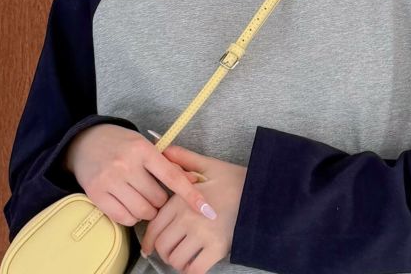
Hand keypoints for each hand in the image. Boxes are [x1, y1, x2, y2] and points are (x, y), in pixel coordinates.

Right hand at [62, 123, 216, 225]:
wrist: (86, 141)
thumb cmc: (122, 143)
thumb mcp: (145, 145)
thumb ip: (167, 163)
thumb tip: (193, 180)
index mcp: (143, 149)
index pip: (171, 176)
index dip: (190, 194)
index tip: (206, 208)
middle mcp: (126, 165)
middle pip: (157, 199)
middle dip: (161, 201)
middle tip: (155, 193)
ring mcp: (110, 181)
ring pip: (142, 211)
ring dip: (148, 211)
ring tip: (143, 199)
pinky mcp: (96, 194)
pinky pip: (123, 218)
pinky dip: (131, 217)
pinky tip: (129, 204)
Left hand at [140, 144, 247, 273]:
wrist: (261, 193)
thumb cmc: (234, 180)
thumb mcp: (208, 166)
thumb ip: (183, 159)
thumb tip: (163, 148)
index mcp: (182, 199)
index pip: (155, 226)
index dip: (149, 239)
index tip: (150, 246)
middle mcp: (188, 218)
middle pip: (163, 245)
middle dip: (163, 251)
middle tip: (170, 249)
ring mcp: (202, 235)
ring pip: (176, 260)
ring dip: (176, 261)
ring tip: (183, 255)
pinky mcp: (217, 249)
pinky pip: (194, 269)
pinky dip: (190, 269)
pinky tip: (195, 261)